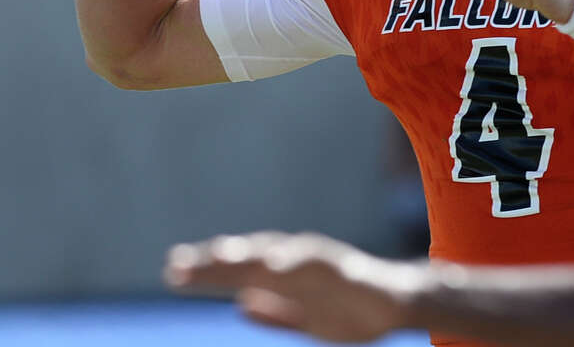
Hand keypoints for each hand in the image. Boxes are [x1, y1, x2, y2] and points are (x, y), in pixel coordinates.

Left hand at [164, 231, 419, 340]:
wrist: (399, 304)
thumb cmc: (353, 310)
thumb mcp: (306, 320)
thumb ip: (275, 313)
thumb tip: (241, 304)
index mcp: (285, 279)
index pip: (238, 273)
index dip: (207, 273)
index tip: (174, 272)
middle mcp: (295, 264)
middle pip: (247, 260)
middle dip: (214, 263)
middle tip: (178, 265)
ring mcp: (317, 263)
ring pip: (275, 254)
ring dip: (245, 253)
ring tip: (217, 256)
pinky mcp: (342, 268)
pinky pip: (314, 261)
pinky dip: (292, 259)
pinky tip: (270, 263)